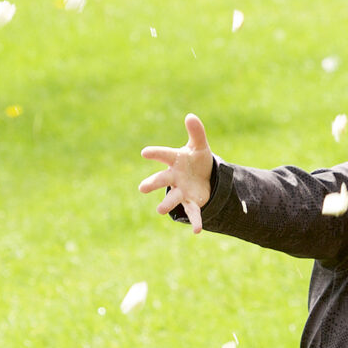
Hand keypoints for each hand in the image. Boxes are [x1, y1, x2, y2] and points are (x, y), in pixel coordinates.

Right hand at [138, 113, 214, 233]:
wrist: (205, 178)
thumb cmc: (197, 160)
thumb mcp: (199, 145)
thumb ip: (196, 132)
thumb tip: (190, 116)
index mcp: (174, 160)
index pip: (163, 155)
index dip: (154, 153)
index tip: (144, 152)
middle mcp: (174, 177)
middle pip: (161, 179)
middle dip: (152, 183)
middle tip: (142, 188)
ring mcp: (181, 191)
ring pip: (172, 198)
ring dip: (167, 204)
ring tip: (160, 210)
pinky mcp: (191, 203)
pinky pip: (192, 213)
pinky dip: (195, 221)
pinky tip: (197, 231)